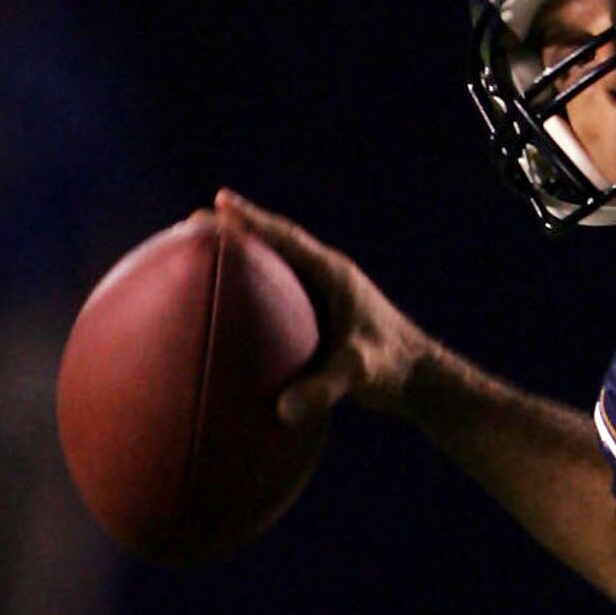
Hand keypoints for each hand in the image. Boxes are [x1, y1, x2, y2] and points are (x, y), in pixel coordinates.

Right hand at [214, 190, 431, 424]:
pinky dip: (254, 288)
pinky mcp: (322, 315)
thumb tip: (283, 410)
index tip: (219, 204)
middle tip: (195, 222)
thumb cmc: (393, 368)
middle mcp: (327, 277)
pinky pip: (280, 293)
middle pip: (276, 243)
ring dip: (244, 256)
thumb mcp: (359, 374)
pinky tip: (229, 300)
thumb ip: (325, 389)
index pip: (287, 240)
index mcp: (334, 275)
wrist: (419, 378)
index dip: (253, 220)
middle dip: (238, 230)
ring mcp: (324, 295)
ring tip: (203, 253)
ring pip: (278, 266)